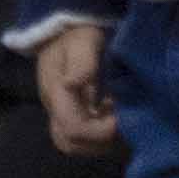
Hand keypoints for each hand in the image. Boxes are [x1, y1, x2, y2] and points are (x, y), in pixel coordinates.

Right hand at [31, 22, 115, 153]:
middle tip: (122, 123)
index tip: (121, 119)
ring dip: (101, 140)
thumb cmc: (76, 35)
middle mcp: (56, 110)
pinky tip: (115, 117)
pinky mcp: (70, 114)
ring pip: (76, 144)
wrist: (64, 33)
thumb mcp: (82, 41)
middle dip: (100, 141)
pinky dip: (101, 135)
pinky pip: (81, 137)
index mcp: (56, 95)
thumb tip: (73, 83)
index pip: (73, 128)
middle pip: (72, 143)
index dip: (99, 131)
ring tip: (119, 119)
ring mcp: (61, 113)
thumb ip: (81, 61)